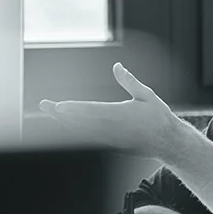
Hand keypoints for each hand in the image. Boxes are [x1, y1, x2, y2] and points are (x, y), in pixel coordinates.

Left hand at [39, 63, 178, 158]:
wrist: (168, 142)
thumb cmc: (158, 117)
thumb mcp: (146, 95)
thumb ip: (129, 81)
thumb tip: (117, 66)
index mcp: (121, 114)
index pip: (92, 111)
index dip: (73, 109)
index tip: (58, 106)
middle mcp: (112, 129)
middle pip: (81, 123)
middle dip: (61, 115)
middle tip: (45, 106)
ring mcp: (110, 140)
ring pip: (82, 132)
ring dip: (64, 123)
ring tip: (52, 113)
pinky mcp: (111, 146)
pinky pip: (88, 139)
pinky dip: (75, 132)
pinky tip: (67, 126)